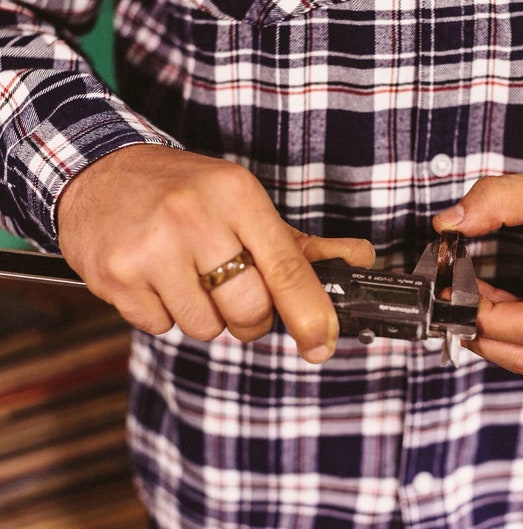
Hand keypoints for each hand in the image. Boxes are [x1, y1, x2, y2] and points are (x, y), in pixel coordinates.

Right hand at [57, 145, 374, 361]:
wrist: (99, 174)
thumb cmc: (183, 192)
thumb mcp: (241, 202)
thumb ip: (299, 243)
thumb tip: (359, 259)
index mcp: (236, 194)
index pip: (287, 267)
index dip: (311, 313)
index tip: (322, 342)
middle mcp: (193, 217)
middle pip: (249, 309)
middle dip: (250, 318)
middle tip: (234, 295)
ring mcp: (150, 248)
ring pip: (205, 327)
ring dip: (204, 315)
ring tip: (187, 276)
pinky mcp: (115, 276)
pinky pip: (161, 327)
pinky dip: (164, 313)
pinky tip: (156, 279)